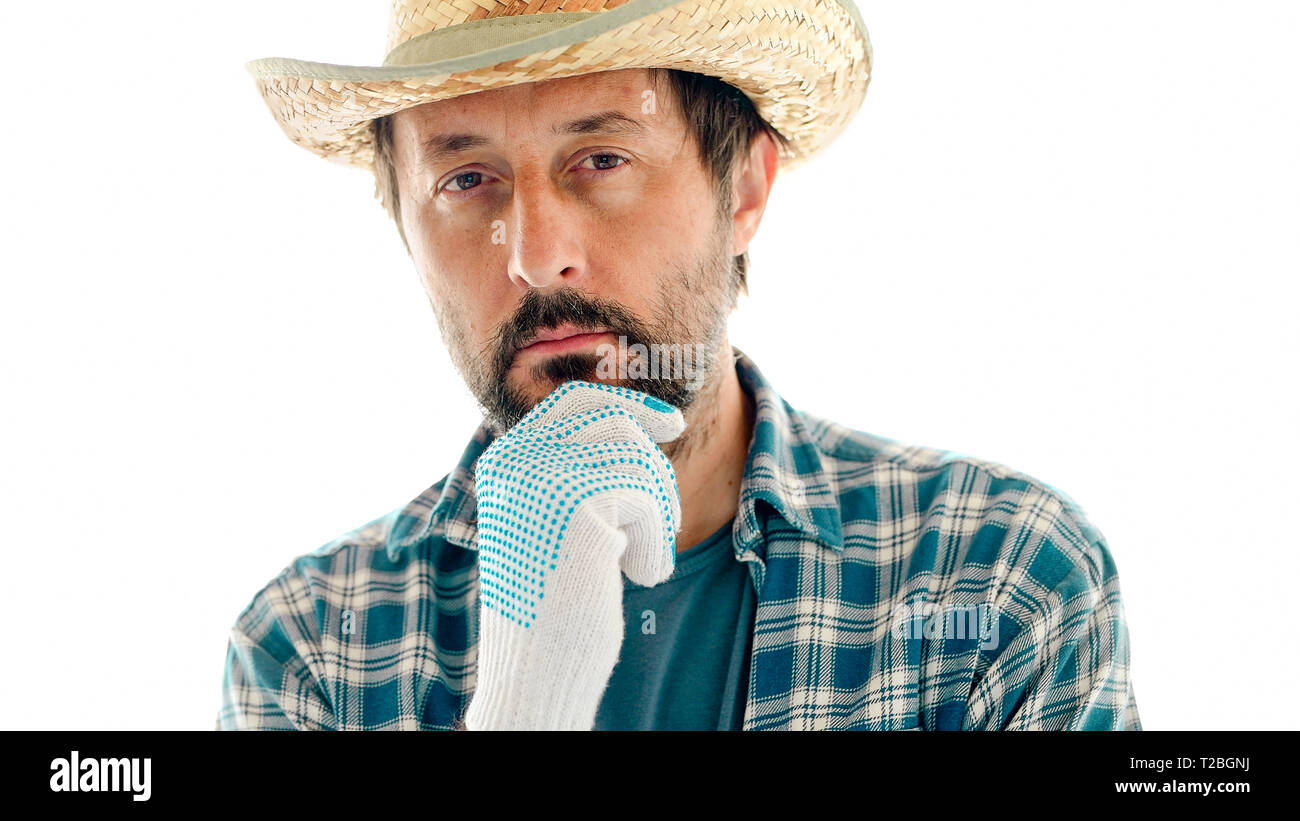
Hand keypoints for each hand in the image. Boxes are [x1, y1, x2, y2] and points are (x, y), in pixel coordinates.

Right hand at [463, 380, 685, 729]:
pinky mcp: (580, 511)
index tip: (668, 424)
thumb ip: (571, 472)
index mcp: (503, 461)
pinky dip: (658, 544)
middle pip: (613, 421)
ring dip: (658, 511)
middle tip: (672, 491)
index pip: (573, 401)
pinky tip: (640, 578)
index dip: (627, 404)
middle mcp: (516, 462)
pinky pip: (650, 502)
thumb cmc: (551, 603)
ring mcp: (545, 481)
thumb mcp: (550, 521)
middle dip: (653, 454)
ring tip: (642, 560)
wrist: (532, 671)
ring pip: (640, 462)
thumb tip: (633, 422)